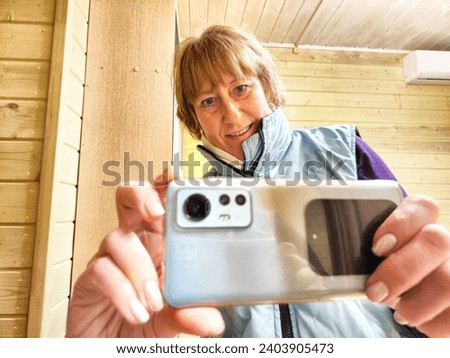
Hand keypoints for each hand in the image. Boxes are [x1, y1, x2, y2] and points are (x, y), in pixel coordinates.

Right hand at [66, 170, 224, 336]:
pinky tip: (136, 310)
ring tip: (154, 300)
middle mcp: (137, 244)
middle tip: (157, 212)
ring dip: (139, 268)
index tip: (177, 177)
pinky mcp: (92, 278)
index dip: (166, 185)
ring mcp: (112, 259)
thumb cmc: (146, 323)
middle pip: (131, 199)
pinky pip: (102, 270)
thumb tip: (211, 319)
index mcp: (162, 243)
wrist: (112, 347)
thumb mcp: (176, 317)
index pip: (162, 203)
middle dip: (143, 195)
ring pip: (118, 237)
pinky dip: (121, 290)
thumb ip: (191, 314)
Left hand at [366, 195, 449, 336]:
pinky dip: (432, 323)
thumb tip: (321, 258)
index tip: (376, 246)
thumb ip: (357, 247)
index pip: (422, 207)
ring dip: (418, 303)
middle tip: (375, 291)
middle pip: (436, 241)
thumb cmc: (383, 265)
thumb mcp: (369, 253)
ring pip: (449, 281)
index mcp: (420, 221)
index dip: (401, 223)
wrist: (405, 286)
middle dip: (402, 270)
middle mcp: (442, 241)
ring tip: (398, 312)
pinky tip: (416, 320)